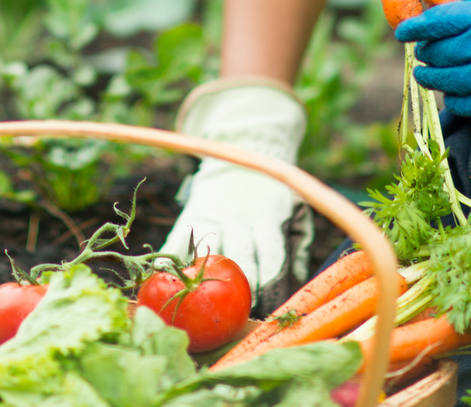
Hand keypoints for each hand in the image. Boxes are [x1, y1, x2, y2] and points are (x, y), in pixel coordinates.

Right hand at [161, 81, 309, 295]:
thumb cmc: (272, 196)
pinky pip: (179, 244)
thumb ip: (298, 245)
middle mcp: (239, 217)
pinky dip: (174, 265)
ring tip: (211, 306)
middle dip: (245, 291)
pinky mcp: (190, 216)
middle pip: (241, 260)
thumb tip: (298, 281)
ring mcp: (212, 216)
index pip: (271, 258)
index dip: (271, 288)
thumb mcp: (295, 212)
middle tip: (245, 314)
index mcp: (268, 217)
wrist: (238, 158)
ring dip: (210, 284)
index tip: (271, 309)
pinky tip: (172, 286)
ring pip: (210, 255)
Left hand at [395, 0, 470, 118]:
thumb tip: (428, 30)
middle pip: (434, 54)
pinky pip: (458, 103)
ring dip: (429, 78)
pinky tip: (455, 92)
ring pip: (441, 81)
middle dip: (425, 54)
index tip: (403, 33)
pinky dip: (452, 98)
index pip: (434, 23)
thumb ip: (465, 20)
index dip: (414, 29)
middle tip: (425, 55)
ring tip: (428, 75)